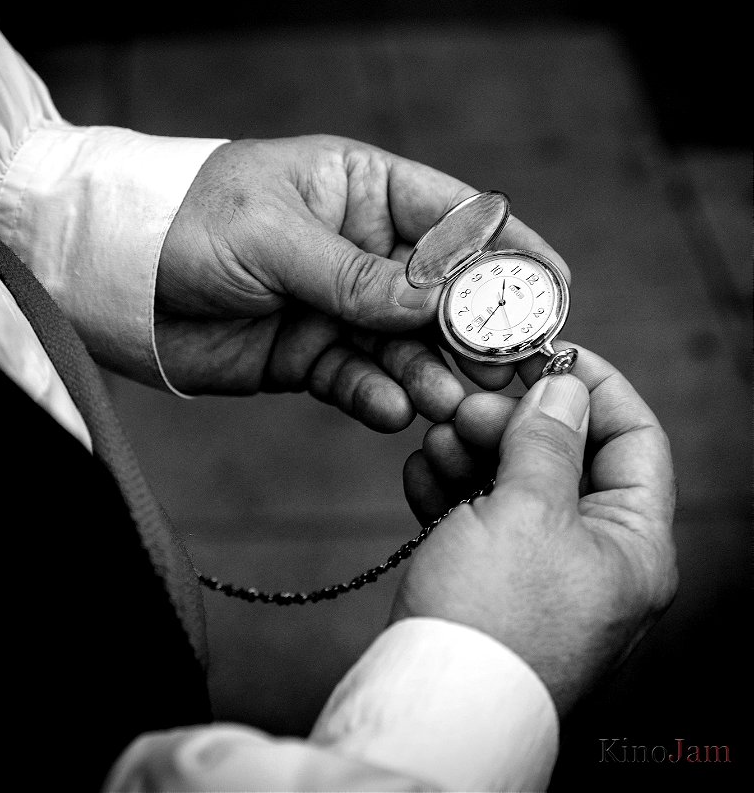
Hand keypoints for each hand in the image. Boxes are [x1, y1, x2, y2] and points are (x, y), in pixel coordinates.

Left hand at [155, 135, 568, 430]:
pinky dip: (377, 396)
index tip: (552, 288)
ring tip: (453, 406)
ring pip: (406, 345)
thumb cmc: (187, 221)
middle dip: (477, 331)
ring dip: (434, 374)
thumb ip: (356, 275)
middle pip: (442, 292)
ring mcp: (339, 305)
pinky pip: (358, 379)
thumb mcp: (273, 236)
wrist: (111, 277)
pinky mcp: (311, 355)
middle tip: (511, 371)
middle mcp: (361, 248)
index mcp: (362, 189)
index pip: (456, 216)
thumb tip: (438, 304)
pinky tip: (392, 410)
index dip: (508, 251)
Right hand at [393, 344, 676, 715]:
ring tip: (437, 445)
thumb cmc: (494, 618)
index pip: (635, 440)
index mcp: (633, 545)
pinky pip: (482, 518)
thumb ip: (547, 440)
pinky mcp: (495, 582)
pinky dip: (454, 492)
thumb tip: (564, 386)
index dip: (596, 388)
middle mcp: (596, 558)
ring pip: (516, 483)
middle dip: (513, 424)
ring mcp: (542, 571)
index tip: (550, 353)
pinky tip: (423, 479)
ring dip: (474, 453)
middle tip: (467, 408)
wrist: (435, 706)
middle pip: (566, 458)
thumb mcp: (526, 511)